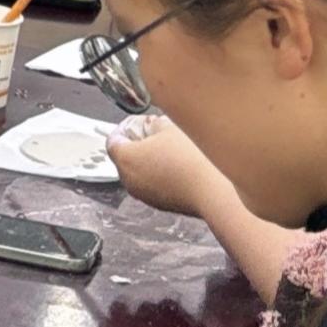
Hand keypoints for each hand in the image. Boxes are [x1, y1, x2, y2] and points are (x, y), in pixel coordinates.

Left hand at [107, 112, 225, 218]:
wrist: (214, 191)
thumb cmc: (190, 159)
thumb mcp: (170, 128)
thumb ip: (154, 123)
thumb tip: (152, 125)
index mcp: (125, 158)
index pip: (112, 140)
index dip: (125, 128)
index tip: (138, 122)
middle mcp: (128, 180)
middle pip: (125, 158)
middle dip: (137, 145)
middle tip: (156, 134)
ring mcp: (143, 195)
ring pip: (139, 173)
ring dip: (149, 161)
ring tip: (172, 150)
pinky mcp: (159, 204)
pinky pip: (153, 185)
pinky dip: (160, 176)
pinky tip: (180, 168)